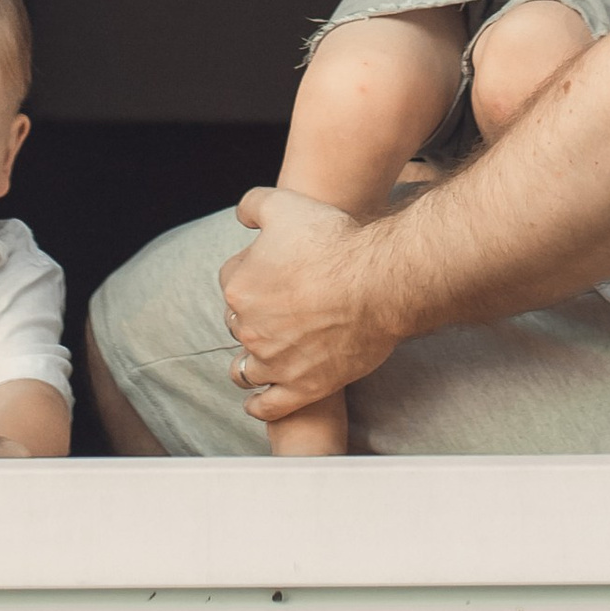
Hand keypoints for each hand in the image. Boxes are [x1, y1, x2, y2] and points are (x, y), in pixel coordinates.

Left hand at [220, 185, 399, 418]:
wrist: (378, 282)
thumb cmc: (334, 241)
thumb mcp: (285, 204)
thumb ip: (253, 205)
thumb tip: (241, 217)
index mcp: (240, 286)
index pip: (231, 281)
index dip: (251, 272)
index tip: (272, 273)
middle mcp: (250, 328)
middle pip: (237, 323)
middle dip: (252, 316)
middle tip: (279, 309)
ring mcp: (274, 362)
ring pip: (244, 369)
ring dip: (249, 363)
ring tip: (262, 359)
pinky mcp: (301, 387)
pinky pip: (267, 406)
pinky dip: (259, 405)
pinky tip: (258, 400)